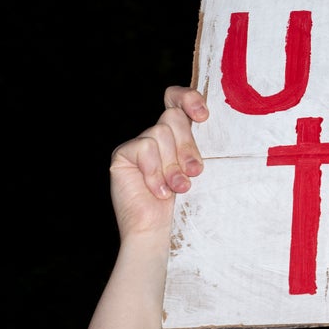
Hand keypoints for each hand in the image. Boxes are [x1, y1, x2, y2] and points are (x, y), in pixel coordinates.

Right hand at [108, 86, 208, 240]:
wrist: (157, 229)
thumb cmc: (182, 202)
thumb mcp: (195, 168)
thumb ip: (197, 145)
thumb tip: (206, 122)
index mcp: (178, 134)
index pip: (177, 99)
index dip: (189, 99)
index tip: (203, 117)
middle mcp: (157, 135)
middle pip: (173, 117)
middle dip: (187, 145)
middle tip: (194, 171)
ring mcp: (138, 144)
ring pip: (160, 132)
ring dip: (173, 164)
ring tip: (178, 188)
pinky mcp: (122, 154)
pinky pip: (144, 147)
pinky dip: (155, 171)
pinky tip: (158, 191)